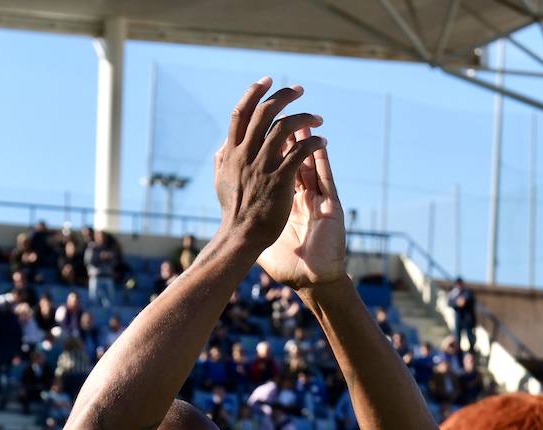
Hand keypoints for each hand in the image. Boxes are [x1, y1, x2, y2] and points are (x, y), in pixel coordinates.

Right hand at [214, 78, 325, 252]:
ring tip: (317, 118)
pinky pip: (300, 151)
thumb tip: (222, 145)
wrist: (240, 237)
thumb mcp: (221, 182)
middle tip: (299, 90)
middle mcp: (245, 154)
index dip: (254, 92)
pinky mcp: (280, 180)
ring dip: (304, 117)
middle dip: (284, 96)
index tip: (267, 80)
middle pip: (265, 112)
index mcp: (231, 152)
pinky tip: (322, 141)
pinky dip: (313, 142)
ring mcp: (262, 166)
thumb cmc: (233, 212)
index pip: (241, 113)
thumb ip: (222, 160)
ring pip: (285, 127)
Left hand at [258, 127, 346, 289]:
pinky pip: (324, 177)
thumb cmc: (289, 267)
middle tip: (277, 116)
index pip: (274, 169)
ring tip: (301, 118)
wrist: (312, 281)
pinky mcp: (330, 206)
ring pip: (308, 162)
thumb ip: (251, 227)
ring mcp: (316, 200)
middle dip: (285, 136)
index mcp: (285, 203)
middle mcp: (301, 197)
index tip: (254, 133)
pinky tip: (318, 140)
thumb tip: (231, 216)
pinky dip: (320, 158)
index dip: (266, 151)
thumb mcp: (264, 244)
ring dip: (304, 139)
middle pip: (291, 159)